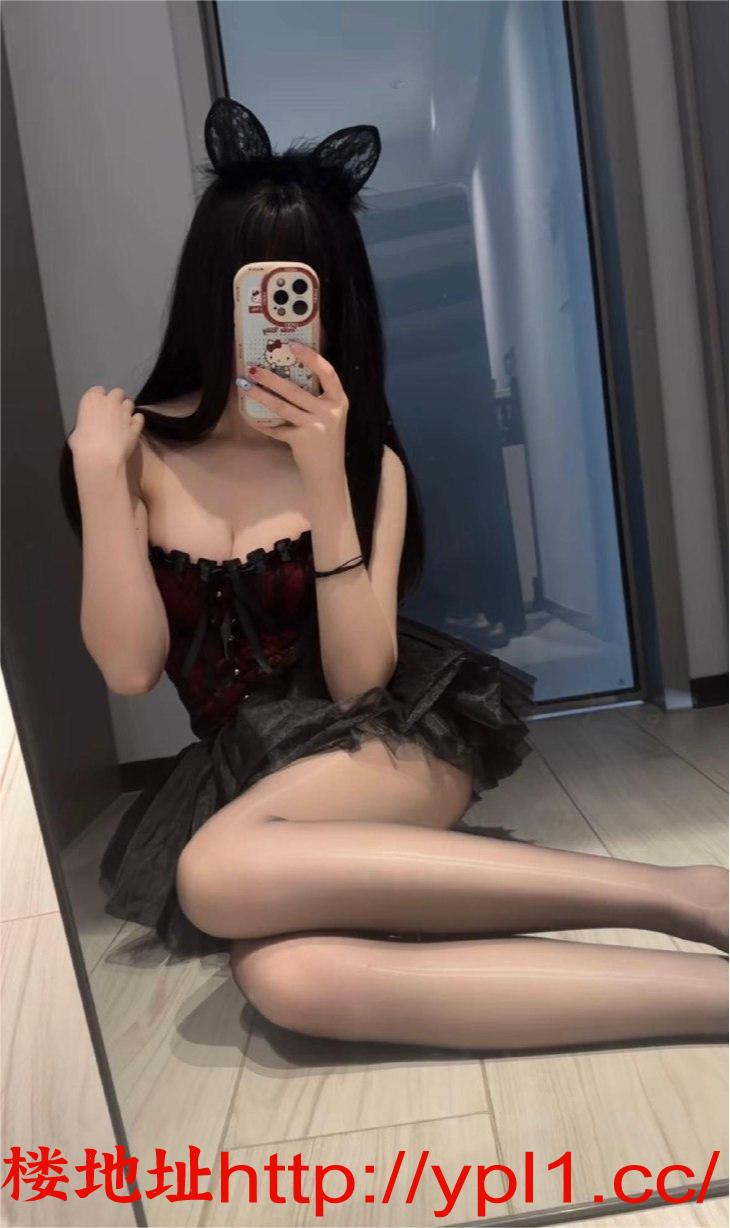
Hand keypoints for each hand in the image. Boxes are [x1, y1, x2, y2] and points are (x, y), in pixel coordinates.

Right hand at [69, 385, 144, 472]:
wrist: (100, 457)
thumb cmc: (82, 444)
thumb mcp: (77, 430)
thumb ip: (86, 422)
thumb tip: (89, 427)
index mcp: (92, 399)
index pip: (98, 390)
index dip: (99, 398)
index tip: (98, 407)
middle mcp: (110, 401)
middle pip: (117, 392)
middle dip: (116, 399)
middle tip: (113, 411)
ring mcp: (125, 412)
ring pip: (130, 403)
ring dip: (127, 409)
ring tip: (123, 420)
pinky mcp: (136, 425)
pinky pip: (139, 418)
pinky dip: (136, 421)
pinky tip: (133, 427)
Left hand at [242, 341, 347, 488]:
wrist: (328, 473)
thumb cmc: (326, 440)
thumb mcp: (330, 416)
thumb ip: (318, 398)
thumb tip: (288, 373)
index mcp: (338, 401)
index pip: (328, 373)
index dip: (311, 357)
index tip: (292, 344)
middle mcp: (329, 412)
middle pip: (295, 390)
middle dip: (271, 377)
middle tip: (253, 368)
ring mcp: (316, 427)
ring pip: (282, 406)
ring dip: (260, 395)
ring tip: (244, 385)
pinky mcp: (302, 440)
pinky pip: (276, 428)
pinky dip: (261, 422)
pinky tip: (248, 415)